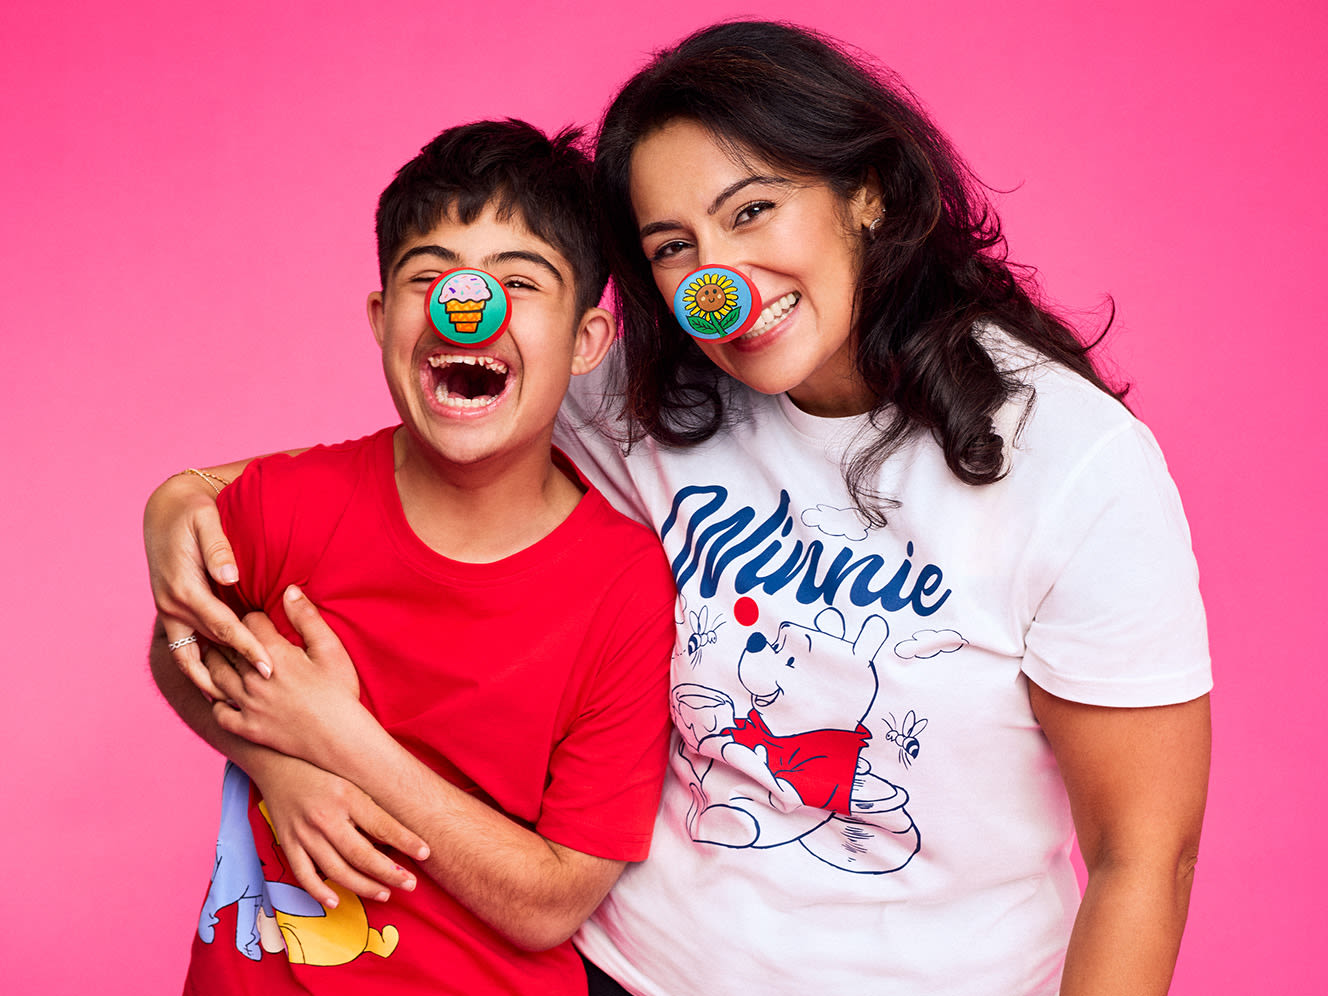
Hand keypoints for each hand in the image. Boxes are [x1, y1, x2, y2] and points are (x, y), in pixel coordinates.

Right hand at [144, 471, 269, 691]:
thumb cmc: (191, 511)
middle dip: (235, 671)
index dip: (247, 648)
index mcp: (185, 588)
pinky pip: (181, 648)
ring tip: (234, 704)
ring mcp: (168, 610)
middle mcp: (172, 605)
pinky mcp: (169, 610)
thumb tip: (232, 576)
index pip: (223, 626)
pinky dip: (195, 667)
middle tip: (266, 693)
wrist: (164, 507)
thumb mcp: (205, 520)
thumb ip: (218, 549)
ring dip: (208, 680)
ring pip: (188, 656)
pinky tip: (213, 683)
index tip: (270, 668)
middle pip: (209, 648)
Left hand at [209, 586, 362, 762]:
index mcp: (274, 654)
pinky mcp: (247, 728)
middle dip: (227, 636)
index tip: (258, 619)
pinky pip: (219, 713)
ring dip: (212, 663)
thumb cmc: (339, 691)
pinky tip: (221, 695)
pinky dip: (216, 702)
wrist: (339, 738)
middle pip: (226, 647)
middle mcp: (253, 677)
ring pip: (216, 677)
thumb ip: (307, 618)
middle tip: (226, 631)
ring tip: (214, 655)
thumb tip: (289, 590)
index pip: (249, 622)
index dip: (254, 616)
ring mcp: (247, 705)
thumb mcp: (330, 649)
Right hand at [248, 753, 429, 906]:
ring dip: (363, 886)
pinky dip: (319, 891)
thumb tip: (397, 839)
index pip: (382, 825)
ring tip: (385, 894)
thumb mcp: (351, 783)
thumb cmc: (323, 773)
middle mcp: (325, 816)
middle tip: (410, 884)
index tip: (425, 853)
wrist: (278, 764)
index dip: (405, 841)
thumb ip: (370, 809)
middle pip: (361, 854)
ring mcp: (304, 832)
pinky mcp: (286, 843)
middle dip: (389, 873)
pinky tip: (335, 902)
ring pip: (336, 869)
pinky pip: (303, 874)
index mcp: (346, 796)